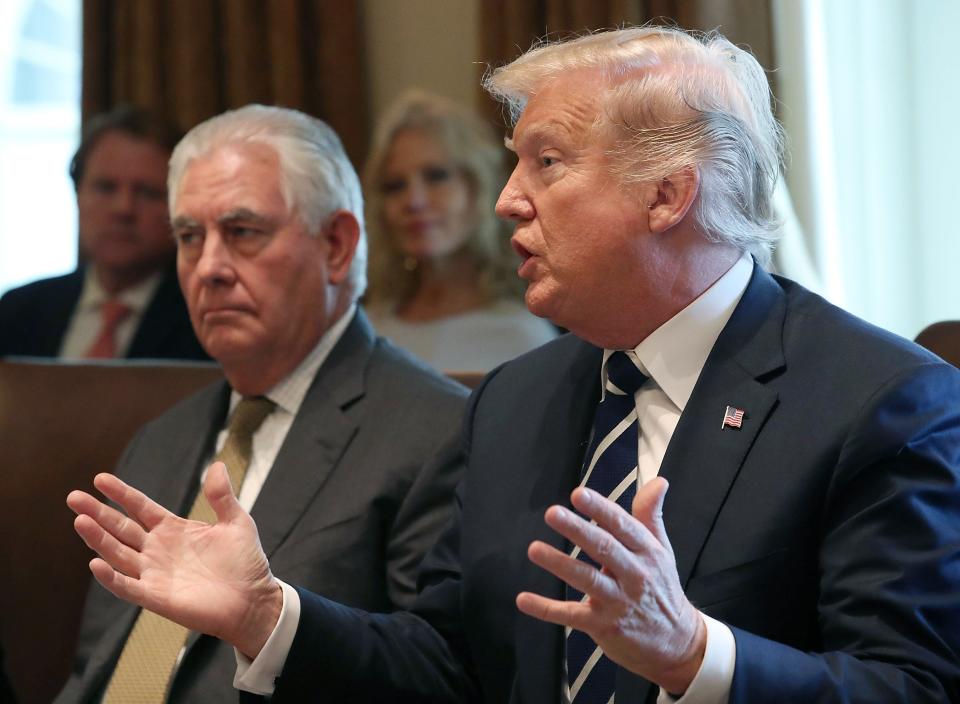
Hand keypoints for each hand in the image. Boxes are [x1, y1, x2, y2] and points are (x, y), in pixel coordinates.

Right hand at [67, 462, 282, 657]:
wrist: (254, 601)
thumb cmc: (246, 562)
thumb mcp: (236, 522)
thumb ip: (222, 497)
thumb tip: (217, 465)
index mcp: (173, 529)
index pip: (140, 507)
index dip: (121, 493)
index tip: (100, 478)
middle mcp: (157, 549)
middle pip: (121, 528)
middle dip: (98, 513)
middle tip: (74, 497)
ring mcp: (154, 573)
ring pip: (118, 553)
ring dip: (98, 539)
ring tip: (80, 521)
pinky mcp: (156, 597)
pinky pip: (127, 586)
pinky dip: (111, 577)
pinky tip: (96, 563)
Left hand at [516, 478, 705, 693]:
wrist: (677, 644)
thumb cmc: (662, 588)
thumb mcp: (662, 551)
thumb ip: (651, 515)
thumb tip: (658, 480)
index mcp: (648, 553)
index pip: (622, 526)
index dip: (600, 509)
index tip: (578, 494)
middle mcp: (635, 576)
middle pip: (604, 549)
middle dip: (577, 530)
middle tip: (552, 513)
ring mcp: (618, 603)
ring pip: (586, 579)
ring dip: (559, 563)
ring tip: (534, 549)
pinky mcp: (603, 626)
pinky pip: (570, 615)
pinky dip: (545, 608)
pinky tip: (523, 599)